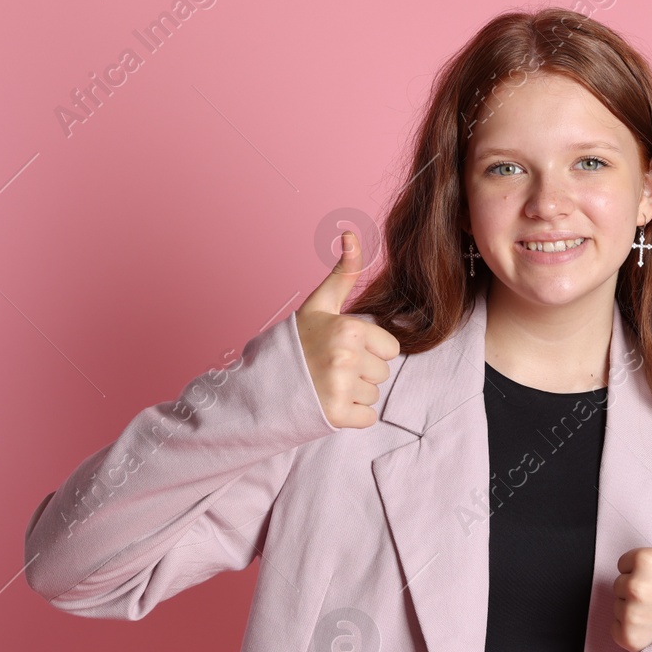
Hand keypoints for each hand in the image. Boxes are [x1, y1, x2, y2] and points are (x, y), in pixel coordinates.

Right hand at [296, 230, 400, 428]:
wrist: (261, 384)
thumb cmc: (297, 342)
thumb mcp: (320, 305)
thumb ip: (344, 273)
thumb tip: (351, 233)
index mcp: (349, 328)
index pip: (390, 349)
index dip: (370, 350)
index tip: (342, 348)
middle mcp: (346, 356)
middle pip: (383, 373)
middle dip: (362, 373)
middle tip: (331, 368)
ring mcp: (340, 387)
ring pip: (375, 395)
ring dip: (355, 394)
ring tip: (326, 385)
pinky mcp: (336, 415)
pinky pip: (367, 418)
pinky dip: (351, 416)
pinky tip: (328, 403)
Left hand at [612, 474, 651, 651]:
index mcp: (647, 560)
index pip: (627, 561)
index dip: (647, 569)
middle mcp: (635, 587)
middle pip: (621, 583)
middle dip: (640, 587)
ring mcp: (631, 615)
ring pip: (619, 605)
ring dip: (636, 609)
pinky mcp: (627, 638)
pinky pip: (618, 628)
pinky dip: (633, 630)